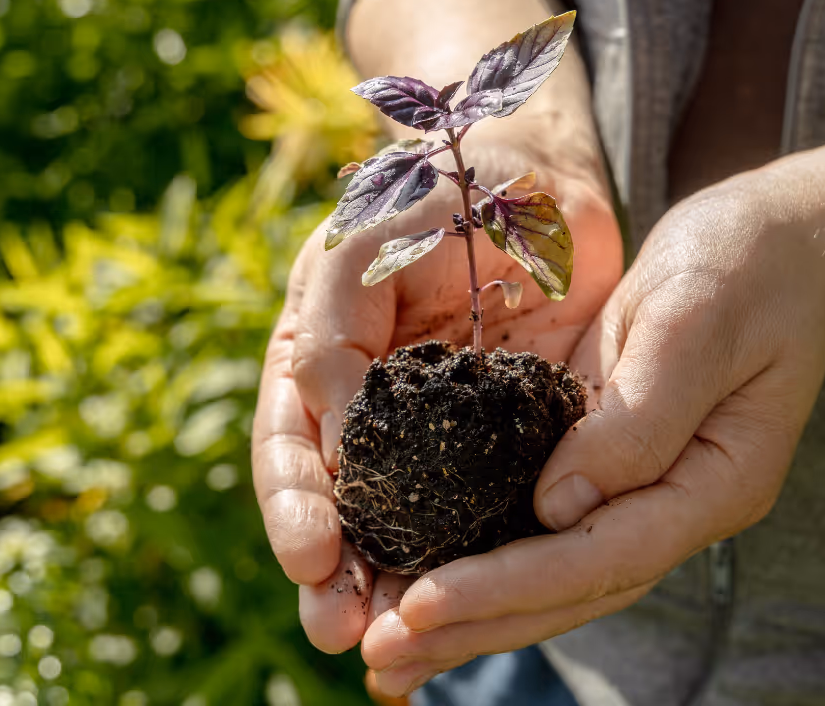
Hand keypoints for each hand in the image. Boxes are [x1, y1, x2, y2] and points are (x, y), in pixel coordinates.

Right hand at [252, 136, 622, 653]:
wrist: (532, 176)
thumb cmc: (431, 191)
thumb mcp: (361, 243)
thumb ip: (333, 331)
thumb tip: (329, 438)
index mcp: (317, 364)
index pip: (292, 450)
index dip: (296, 508)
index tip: (314, 559)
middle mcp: (369, 411)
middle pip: (341, 507)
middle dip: (335, 574)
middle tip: (342, 631)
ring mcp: (440, 432)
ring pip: (410, 523)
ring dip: (397, 585)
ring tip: (394, 647)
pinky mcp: (508, 439)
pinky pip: (488, 507)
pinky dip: (476, 559)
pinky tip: (478, 603)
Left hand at [358, 158, 824, 694]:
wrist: (774, 242)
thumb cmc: (749, 266)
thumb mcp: (698, 323)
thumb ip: (639, 419)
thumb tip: (556, 507)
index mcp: (716, 481)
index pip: (605, 556)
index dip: (512, 585)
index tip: (424, 604)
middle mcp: (677, 503)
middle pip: (572, 589)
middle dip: (476, 624)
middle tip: (382, 655)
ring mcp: (641, 487)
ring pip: (552, 571)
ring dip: (471, 612)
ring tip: (386, 648)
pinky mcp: (602, 456)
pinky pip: (539, 523)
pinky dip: (483, 554)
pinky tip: (422, 573)